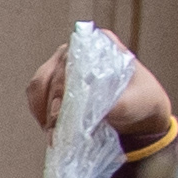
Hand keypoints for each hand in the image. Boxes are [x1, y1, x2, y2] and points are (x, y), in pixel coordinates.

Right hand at [21, 38, 175, 148]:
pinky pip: (37, 95)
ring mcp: (64, 66)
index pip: (72, 59)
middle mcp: (78, 51)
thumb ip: (116, 104)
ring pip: (39, 84)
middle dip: (51, 104)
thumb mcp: (135, 103)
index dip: (62, 84)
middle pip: (51, 73)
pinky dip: (39, 113)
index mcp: (101, 44)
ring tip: (51, 133)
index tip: (61, 109)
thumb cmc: (141, 102)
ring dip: (41, 110)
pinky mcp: (55, 84)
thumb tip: (92, 112)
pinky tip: (49, 128)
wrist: (139, 114)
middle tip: (55, 128)